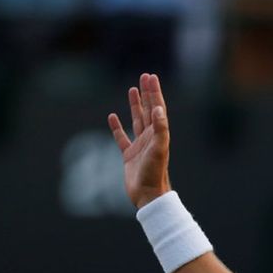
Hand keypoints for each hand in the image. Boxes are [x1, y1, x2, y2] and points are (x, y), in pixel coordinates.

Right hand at [108, 73, 172, 209]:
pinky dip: (117, 127)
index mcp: (159, 135)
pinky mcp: (129, 156)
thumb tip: (158, 109)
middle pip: (148, 110)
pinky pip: (122, 138)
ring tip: (132, 90)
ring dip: (135, 105)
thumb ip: (160, 129)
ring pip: (137, 120)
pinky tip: (112, 116)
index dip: (154, 92)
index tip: (151, 77)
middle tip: (144, 77)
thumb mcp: (159, 149)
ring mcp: (140, 146)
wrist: (148, 195)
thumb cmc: (155, 173)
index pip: (157, 108)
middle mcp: (151, 138)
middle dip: (147, 93)